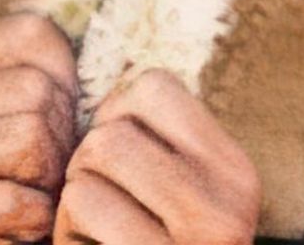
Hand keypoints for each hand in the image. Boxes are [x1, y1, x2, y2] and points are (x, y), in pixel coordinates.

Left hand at [54, 68, 261, 243]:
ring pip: (85, 173)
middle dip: (87, 163)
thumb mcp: (189, 195)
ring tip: (98, 233)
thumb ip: (163, 142)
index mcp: (236, 174)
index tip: (125, 153)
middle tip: (101, 200)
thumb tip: (117, 74)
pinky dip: (67, 236)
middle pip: (111, 132)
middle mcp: (223, 208)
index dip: (120, 113)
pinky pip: (75, 217)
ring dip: (73, 203)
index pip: (154, 86)